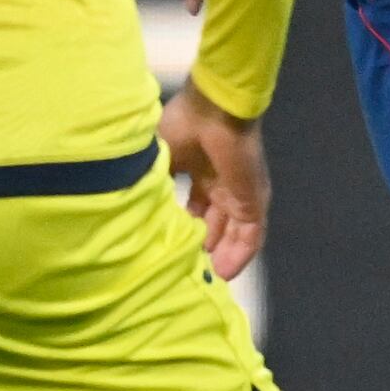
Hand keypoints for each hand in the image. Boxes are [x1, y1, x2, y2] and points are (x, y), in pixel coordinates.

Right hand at [160, 86, 269, 280]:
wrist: (213, 108)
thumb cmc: (183, 125)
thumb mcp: (158, 158)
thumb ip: (153, 183)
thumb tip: (136, 208)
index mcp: (201, 172)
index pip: (196, 211)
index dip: (185, 231)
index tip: (170, 250)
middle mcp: (222, 185)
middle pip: (215, 226)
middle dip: (202, 249)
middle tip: (186, 272)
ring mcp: (240, 194)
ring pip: (234, 235)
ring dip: (221, 258)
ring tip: (204, 281)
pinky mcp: (254, 201)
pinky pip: (251, 236)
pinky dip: (239, 256)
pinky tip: (224, 274)